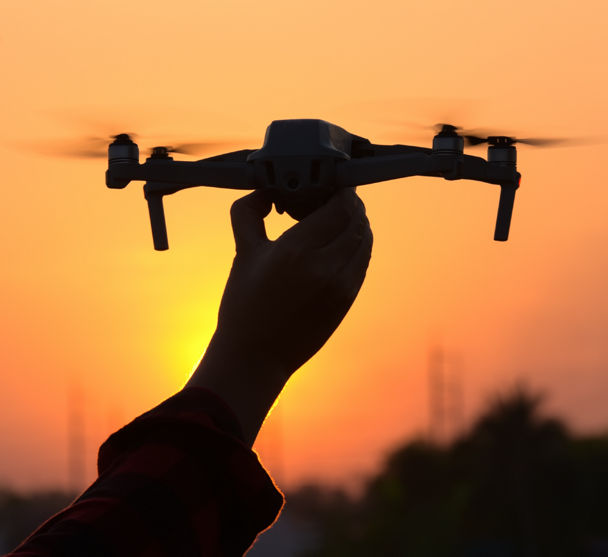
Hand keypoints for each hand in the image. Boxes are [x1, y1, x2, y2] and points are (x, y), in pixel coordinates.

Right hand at [186, 188, 372, 442]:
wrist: (255, 358)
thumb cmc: (243, 305)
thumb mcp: (243, 253)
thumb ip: (248, 213)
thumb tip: (265, 191)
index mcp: (297, 251)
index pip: (340, 205)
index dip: (339, 188)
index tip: (327, 182)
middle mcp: (326, 266)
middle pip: (357, 218)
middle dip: (346, 202)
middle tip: (327, 197)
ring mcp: (342, 285)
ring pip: (364, 239)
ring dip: (353, 222)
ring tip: (330, 218)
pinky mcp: (348, 300)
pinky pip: (362, 260)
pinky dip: (355, 243)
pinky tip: (335, 242)